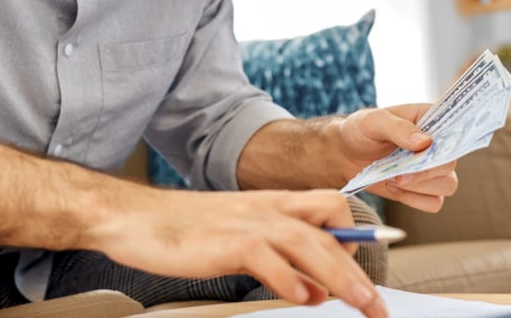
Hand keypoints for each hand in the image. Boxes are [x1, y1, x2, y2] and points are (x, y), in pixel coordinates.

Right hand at [89, 187, 387, 317]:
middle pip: (328, 229)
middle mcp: (265, 209)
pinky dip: (289, 279)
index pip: (329, 207)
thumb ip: (279, 260)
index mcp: (271, 204)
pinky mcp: (225, 242)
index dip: (359, 234)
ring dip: (339, 273)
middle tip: (376, 305)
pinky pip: (267, 258)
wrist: (133, 218)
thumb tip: (316, 290)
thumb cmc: (183, 231)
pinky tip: (301, 297)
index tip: (376, 267)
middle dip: (359, 268)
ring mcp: (246, 223)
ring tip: (360, 302)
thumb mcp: (239, 240)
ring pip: (307, 242)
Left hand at [338, 104, 458, 212]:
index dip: (449, 142)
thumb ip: (398, 128)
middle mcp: (437, 144)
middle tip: (400, 175)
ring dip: (420, 187)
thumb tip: (425, 142)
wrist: (344, 154)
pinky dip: (414, 200)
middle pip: (450, 163)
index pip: (455, 130)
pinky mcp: (422, 189)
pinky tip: (393, 187)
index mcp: (431, 118)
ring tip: (392, 179)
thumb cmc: (360, 130)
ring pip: (447, 186)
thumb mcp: (373, 121)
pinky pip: (434, 203)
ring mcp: (431, 167)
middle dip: (425, 172)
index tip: (427, 151)